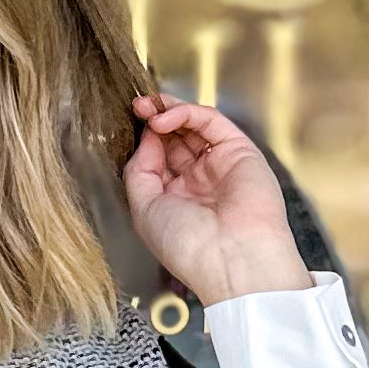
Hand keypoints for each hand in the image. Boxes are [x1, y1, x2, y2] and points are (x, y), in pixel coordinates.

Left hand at [120, 94, 310, 308]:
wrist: (231, 260)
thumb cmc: (189, 248)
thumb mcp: (144, 209)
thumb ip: (139, 170)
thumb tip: (145, 137)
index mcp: (177, 199)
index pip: (159, 158)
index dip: (144, 139)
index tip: (129, 127)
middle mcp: (199, 181)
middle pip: (176, 138)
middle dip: (154, 120)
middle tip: (138, 107)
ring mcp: (220, 165)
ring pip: (194, 126)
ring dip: (169, 111)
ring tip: (148, 108)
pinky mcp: (240, 151)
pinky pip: (212, 122)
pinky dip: (187, 114)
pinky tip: (166, 119)